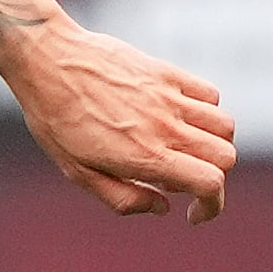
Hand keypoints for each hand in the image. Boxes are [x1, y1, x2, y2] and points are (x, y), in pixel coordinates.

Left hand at [0, 14, 236, 221]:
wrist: (46, 59)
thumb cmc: (55, 119)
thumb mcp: (78, 173)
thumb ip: (123, 198)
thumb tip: (163, 208)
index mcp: (145, 156)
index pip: (210, 183)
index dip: (212, 206)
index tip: (192, 212)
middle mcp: (164, 127)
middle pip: (226, 157)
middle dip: (215, 178)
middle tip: (183, 180)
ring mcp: (168, 97)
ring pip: (224, 126)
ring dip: (214, 144)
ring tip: (184, 148)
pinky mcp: (165, 73)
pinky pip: (210, 94)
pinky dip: (207, 111)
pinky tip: (180, 118)